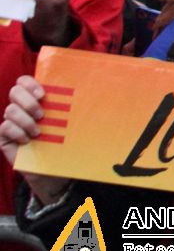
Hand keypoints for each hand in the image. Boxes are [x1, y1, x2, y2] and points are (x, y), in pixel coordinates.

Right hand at [1, 77, 71, 203]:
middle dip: (28, 102)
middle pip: (14, 91)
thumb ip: (69, 108)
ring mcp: (11, 122)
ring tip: (38, 132)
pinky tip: (28, 140)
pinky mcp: (3, 136)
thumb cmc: (62, 143)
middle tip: (42, 115)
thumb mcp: (67, 123)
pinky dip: (17, 132)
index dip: (29, 83)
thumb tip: (89, 92)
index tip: (43, 94)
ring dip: (26, 120)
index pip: (23, 81)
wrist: (52, 169)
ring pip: (10, 110)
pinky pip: (4, 127)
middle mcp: (20, 108)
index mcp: (35, 100)